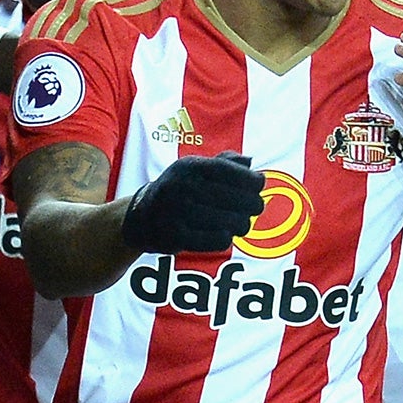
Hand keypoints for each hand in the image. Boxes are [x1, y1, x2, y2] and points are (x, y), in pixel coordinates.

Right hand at [120, 151, 265, 253]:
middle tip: (256, 208)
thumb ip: (223, 162)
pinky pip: (218, 240)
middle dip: (253, 204)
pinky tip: (224, 234)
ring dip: (242, 224)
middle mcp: (183, 187)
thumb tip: (250, 162)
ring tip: (241, 223)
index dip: (251, 179)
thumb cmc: (178, 190)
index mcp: (189, 167)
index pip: (229, 171)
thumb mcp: (194, 168)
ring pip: (231, 222)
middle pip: (236, 198)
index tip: (260, 184)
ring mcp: (178, 212)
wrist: (141, 217)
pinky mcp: (176, 236)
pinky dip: (227, 238)